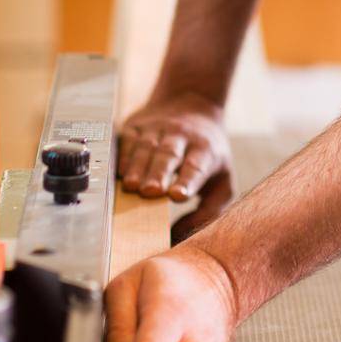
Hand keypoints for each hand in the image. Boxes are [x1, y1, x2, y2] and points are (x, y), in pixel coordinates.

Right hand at [118, 92, 233, 241]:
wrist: (194, 103)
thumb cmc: (208, 154)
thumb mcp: (222, 180)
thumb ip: (208, 211)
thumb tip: (181, 238)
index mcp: (206, 150)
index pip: (197, 166)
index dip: (187, 181)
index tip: (178, 196)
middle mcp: (182, 136)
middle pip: (169, 155)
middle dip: (159, 173)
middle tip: (150, 192)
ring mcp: (158, 128)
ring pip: (146, 147)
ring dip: (137, 167)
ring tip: (130, 187)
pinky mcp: (137, 125)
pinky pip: (127, 139)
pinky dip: (122, 155)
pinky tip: (118, 172)